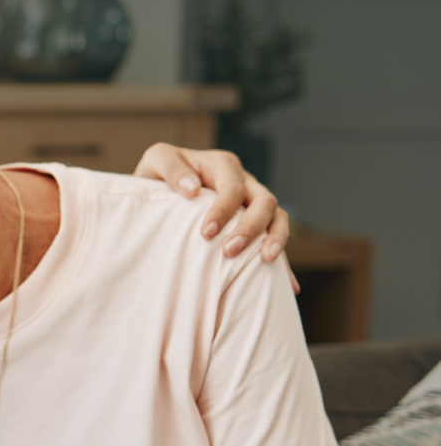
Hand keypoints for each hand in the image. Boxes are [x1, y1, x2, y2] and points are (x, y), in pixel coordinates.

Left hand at [132, 145, 297, 292]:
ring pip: (278, 217)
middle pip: (264, 201)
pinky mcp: (255, 224)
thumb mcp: (157, 160)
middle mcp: (245, 182)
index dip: (222, 210)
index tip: (205, 233)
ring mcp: (253, 203)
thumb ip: (171, 169)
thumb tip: (192, 188)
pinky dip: (284, 262)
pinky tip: (288, 285)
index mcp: (223, 165)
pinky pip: (275, 240)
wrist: (161, 188)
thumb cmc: (159, 173)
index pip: (232, 187)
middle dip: (250, 227)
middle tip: (229, 251)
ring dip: (275, 238)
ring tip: (266, 261)